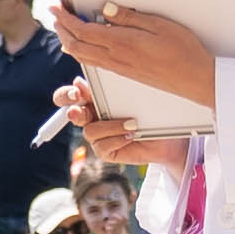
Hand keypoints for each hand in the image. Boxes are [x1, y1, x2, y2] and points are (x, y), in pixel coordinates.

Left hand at [57, 3, 218, 115]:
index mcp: (122, 44)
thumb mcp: (158, 25)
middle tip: (56, 16)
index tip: (57, 9)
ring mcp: (120, 68)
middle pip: (77, 46)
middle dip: (62, 30)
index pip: (83, 31)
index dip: (66, 19)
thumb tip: (105, 10)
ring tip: (64, 29)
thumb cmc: (183, 52)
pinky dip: (81, 52)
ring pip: (83, 56)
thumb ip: (129, 18)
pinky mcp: (125, 73)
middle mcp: (116, 58)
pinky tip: (83, 47)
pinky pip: (95, 63)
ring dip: (69, 41)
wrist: (195, 79)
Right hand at [60, 87, 175, 171]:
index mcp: (94, 99)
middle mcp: (92, 116)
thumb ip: (108, 90)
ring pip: (90, 131)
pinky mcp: (104, 151)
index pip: (70, 95)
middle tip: (79, 110)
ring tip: (131, 124)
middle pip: (70, 113)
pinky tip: (131, 135)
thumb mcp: (132, 97)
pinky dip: (117, 139)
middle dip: (74, 111)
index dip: (67, 95)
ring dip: (110, 127)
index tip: (77, 92)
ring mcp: (97, 135)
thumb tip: (81, 82)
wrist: (167, 138)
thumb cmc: (151, 113)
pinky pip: (101, 146)